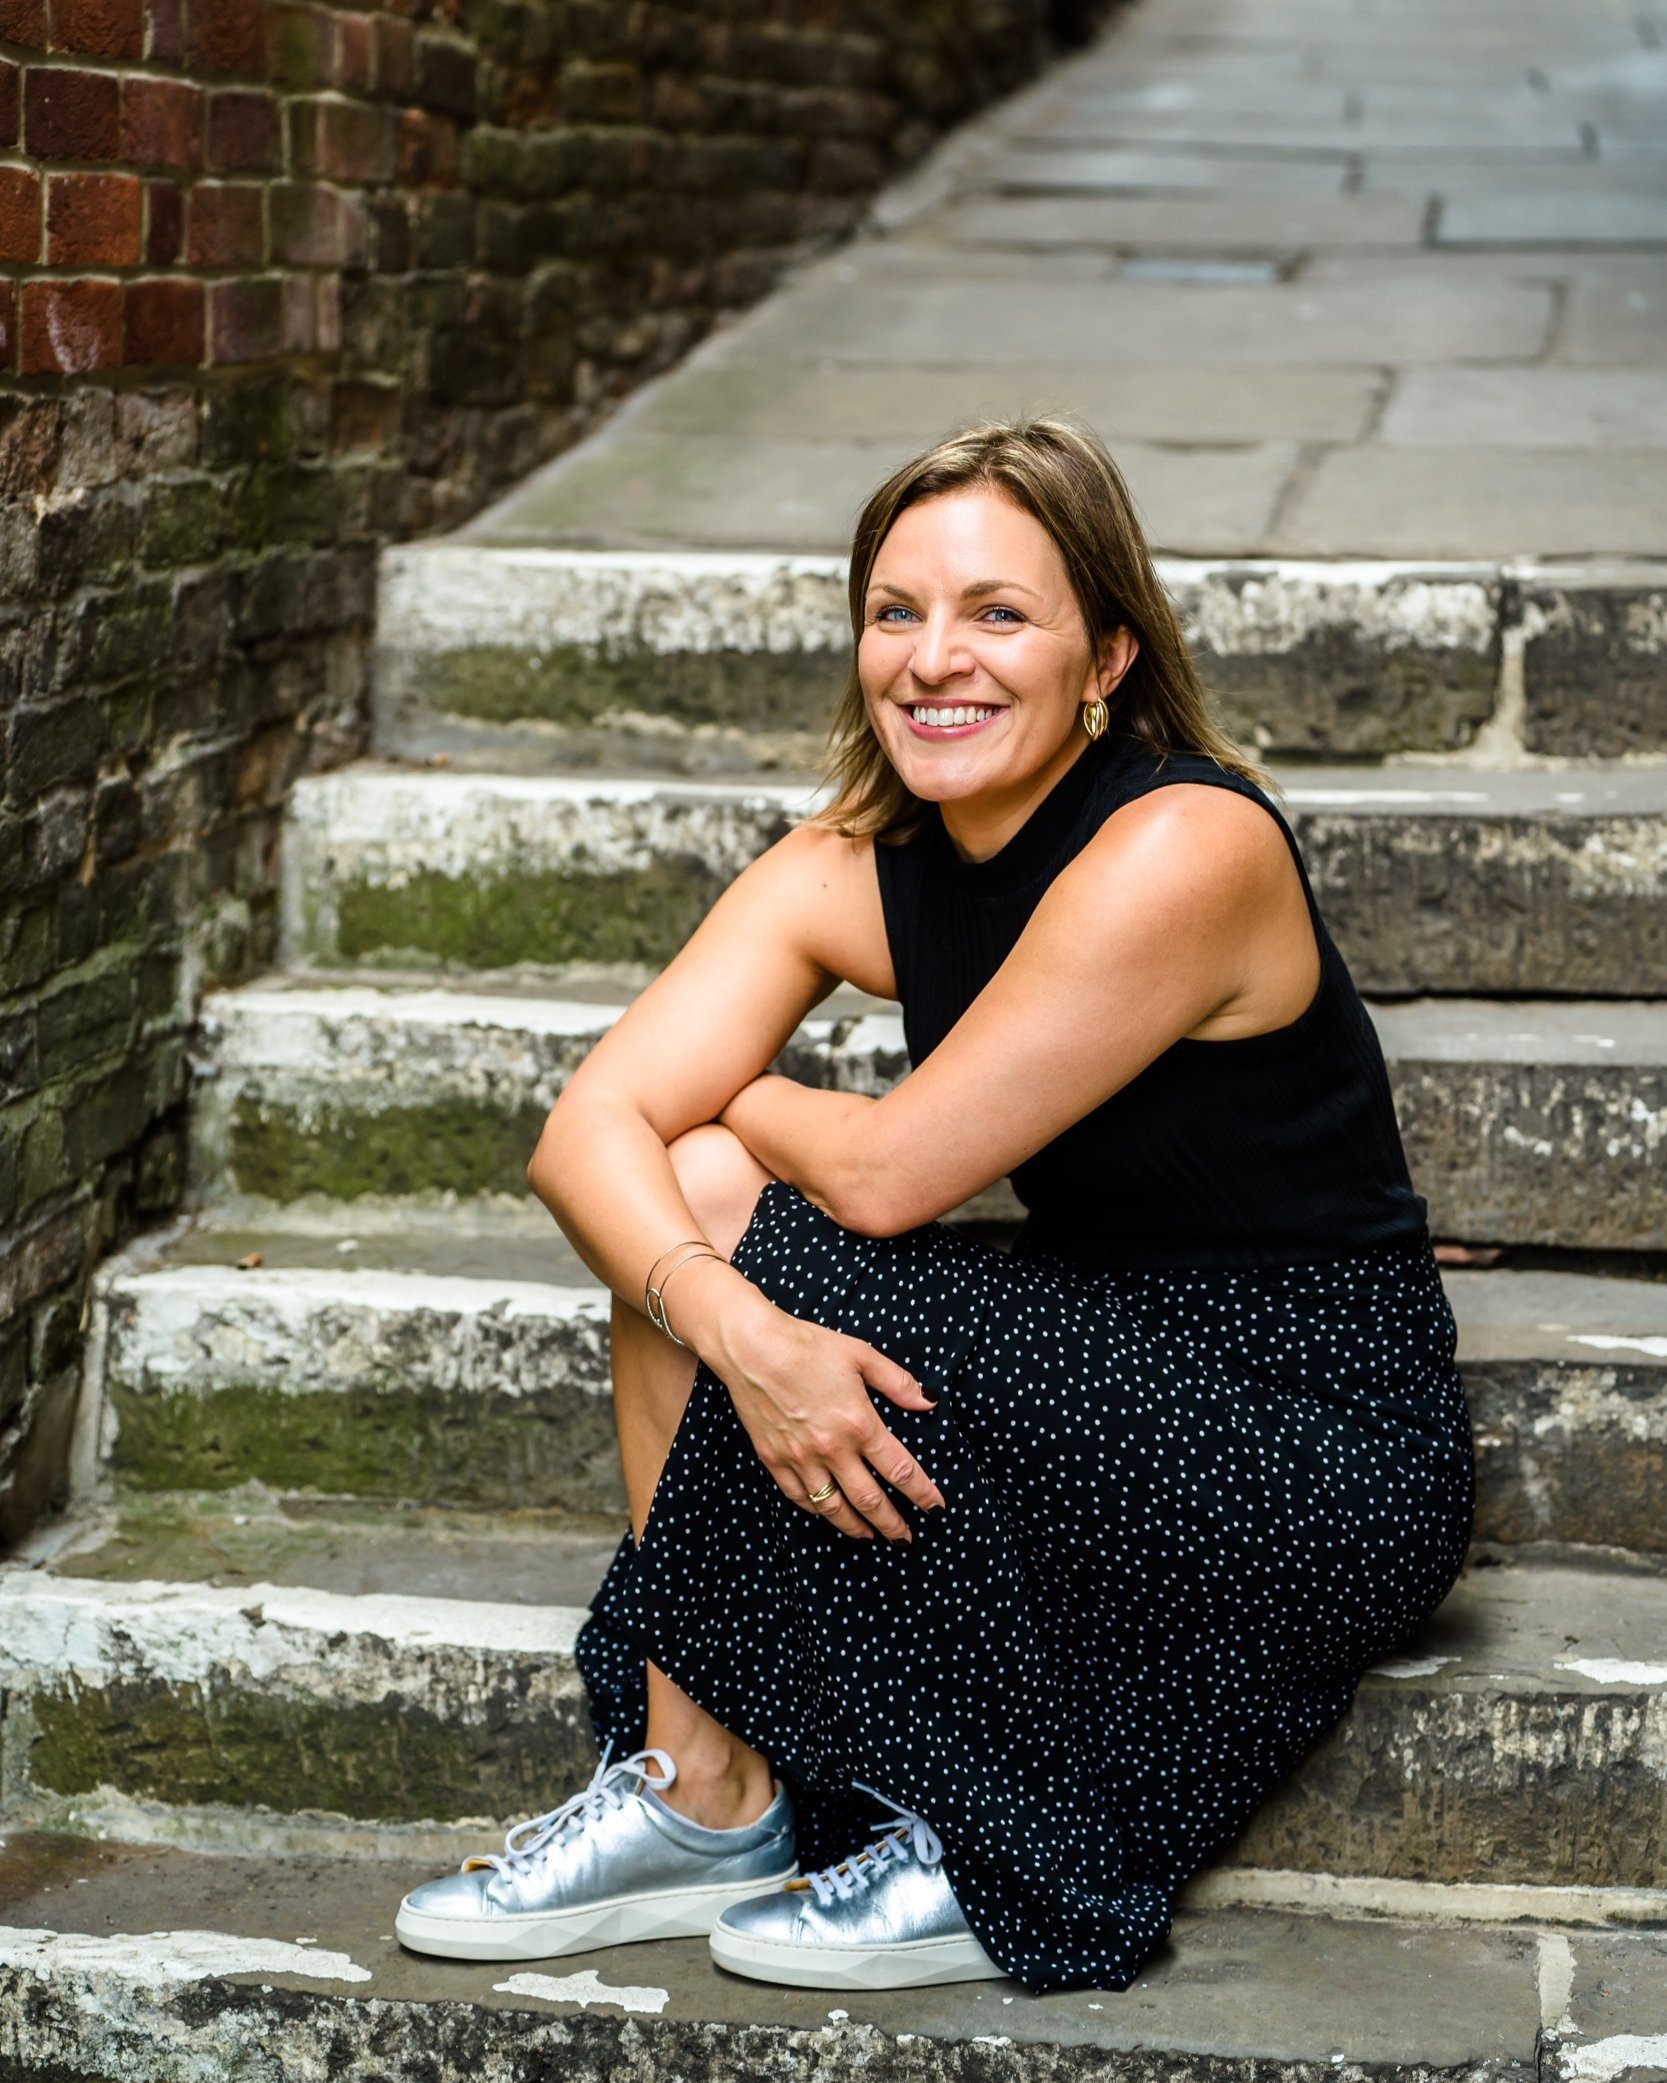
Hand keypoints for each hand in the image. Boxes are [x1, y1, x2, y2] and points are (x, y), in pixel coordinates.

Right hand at [705, 1288, 945, 1541]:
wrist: (751, 1348)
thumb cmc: (807, 1346)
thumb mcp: (861, 1355)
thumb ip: (898, 1382)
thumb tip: (928, 1402)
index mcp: (859, 1424)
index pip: (900, 1470)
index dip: (921, 1493)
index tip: (935, 1508)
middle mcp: (832, 1449)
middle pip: (869, 1500)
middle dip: (892, 1524)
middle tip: (905, 1538)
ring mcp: (801, 1458)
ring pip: (833, 1507)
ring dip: (855, 1527)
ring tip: (869, 1536)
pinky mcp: (774, 1460)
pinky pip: (799, 1498)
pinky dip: (817, 1511)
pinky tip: (827, 1513)